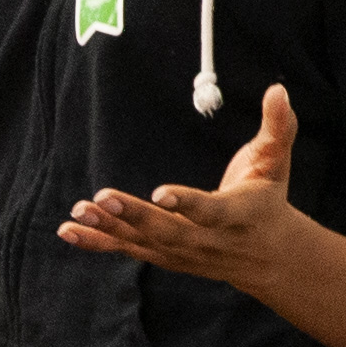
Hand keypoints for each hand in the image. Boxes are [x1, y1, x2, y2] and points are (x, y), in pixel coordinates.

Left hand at [58, 82, 314, 298]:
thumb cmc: (267, 198)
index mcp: (236, 216)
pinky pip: (126, 248)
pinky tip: (67, 231)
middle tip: (102, 198)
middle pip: (168, 231)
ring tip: (78, 212)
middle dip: (135, 216)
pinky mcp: (161, 254)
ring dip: (108, 228)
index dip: (187, 203)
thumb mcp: (276, 162)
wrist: (267, 256)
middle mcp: (205, 240)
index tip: (160, 192)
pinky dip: (96, 241)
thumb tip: (277, 89)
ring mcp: (181, 253)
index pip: (210, 211)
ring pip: (142, 242)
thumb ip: (278, 127)